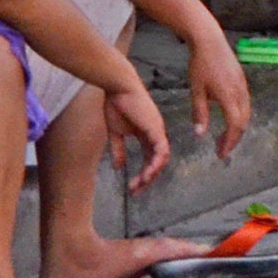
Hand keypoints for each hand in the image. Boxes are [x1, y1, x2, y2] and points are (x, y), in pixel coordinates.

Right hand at [107, 78, 174, 193]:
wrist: (118, 86)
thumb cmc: (116, 104)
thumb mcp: (116, 132)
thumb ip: (119, 149)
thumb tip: (118, 167)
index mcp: (147, 134)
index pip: (150, 158)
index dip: (143, 174)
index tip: (133, 188)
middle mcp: (155, 133)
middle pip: (157, 161)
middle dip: (148, 178)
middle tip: (136, 192)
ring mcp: (157, 130)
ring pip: (161, 158)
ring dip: (152, 173)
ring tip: (140, 184)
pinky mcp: (155, 127)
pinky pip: (161, 149)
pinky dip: (156, 163)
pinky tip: (147, 173)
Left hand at [186, 29, 253, 162]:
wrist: (210, 40)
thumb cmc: (200, 65)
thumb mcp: (196, 90)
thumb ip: (200, 113)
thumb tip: (200, 134)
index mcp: (229, 96)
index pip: (234, 125)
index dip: (229, 142)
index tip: (221, 154)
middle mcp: (240, 92)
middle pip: (243, 122)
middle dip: (234, 138)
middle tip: (221, 149)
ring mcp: (243, 86)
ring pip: (246, 113)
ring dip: (237, 127)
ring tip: (224, 136)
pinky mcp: (242, 80)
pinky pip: (245, 103)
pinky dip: (239, 116)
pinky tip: (228, 116)